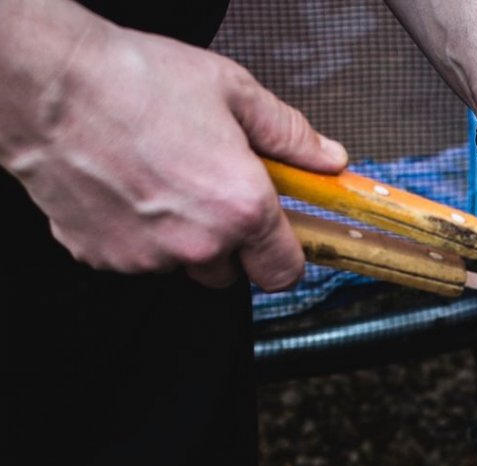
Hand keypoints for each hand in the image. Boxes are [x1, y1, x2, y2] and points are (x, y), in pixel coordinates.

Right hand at [0, 0, 347, 290]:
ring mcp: (148, 255)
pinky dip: (133, 232)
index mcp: (242, 207)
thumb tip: (326, 156)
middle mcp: (198, 242)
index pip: (284, 272)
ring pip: (179, 263)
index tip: (275, 237)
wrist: (46, 82)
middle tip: (206, 189)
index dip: (282, 254)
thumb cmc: (133, 80)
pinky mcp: (102, 256)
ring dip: (178, 236)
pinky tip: (124, 186)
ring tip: (158, 178)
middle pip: (229, 271)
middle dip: (226, 240)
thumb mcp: (232, 92)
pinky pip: (133, 256)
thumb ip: (288, 135)